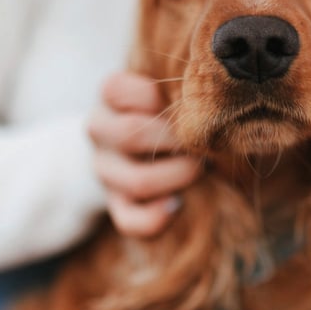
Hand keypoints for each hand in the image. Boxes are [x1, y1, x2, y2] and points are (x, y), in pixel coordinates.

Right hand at [88, 71, 199, 236]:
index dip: (157, 98)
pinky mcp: (114, 203)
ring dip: (177, 176)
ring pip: (136, 181)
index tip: (185, 102)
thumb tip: (211, 103)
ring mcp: (105, 169)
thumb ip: (176, 90)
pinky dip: (156, 218)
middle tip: (206, 140)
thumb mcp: (163, 88)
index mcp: (109, 95)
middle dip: (177, 139)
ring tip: (201, 168)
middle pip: (130, 134)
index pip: (118, 90)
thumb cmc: (163, 107)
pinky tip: (178, 205)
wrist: (134, 144)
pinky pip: (129, 220)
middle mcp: (99, 131)